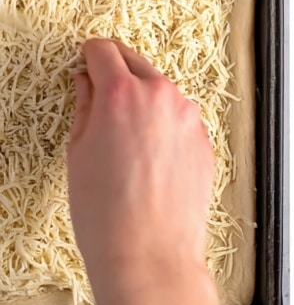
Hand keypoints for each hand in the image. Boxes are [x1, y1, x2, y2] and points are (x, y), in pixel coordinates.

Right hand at [68, 38, 214, 304]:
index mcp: (122, 93)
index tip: (84, 63)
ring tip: (123, 138)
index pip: (104, 51)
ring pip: (160, 92)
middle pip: (135, 63)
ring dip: (143, 100)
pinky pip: (178, 119)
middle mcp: (161, 95)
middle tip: (98, 93)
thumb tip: (88, 82)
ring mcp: (188, 117)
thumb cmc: (106, 211)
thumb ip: (85, 106)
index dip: (89, 56)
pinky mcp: (204, 139)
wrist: (150, 253)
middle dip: (116, 72)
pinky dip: (163, 125)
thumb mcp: (78, 152)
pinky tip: (147, 158)